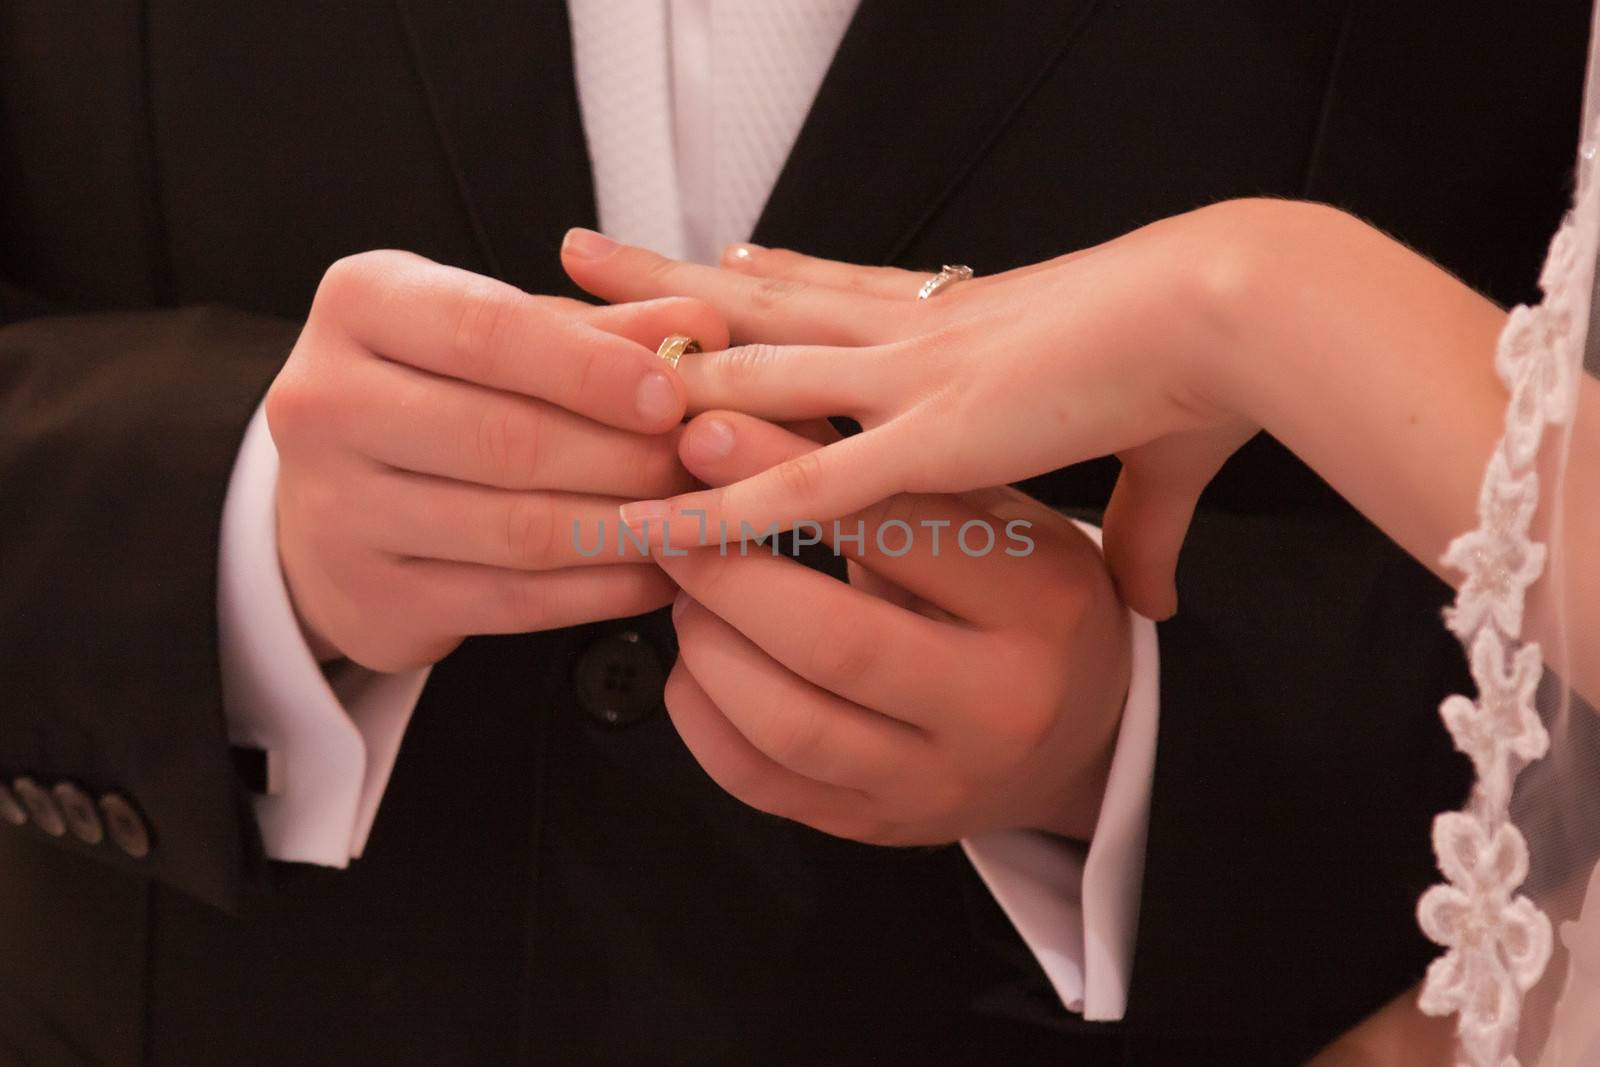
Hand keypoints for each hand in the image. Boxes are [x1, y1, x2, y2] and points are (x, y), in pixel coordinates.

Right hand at [265, 250, 725, 670]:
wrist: (334, 495)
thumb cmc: (439, 392)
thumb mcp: (507, 334)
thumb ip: (602, 327)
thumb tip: (701, 323)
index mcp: (359, 305)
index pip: (487, 331)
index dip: (592, 368)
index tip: (671, 394)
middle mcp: (324, 403)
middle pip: (506, 438)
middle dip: (623, 455)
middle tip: (696, 464)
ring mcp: (337, 510)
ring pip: (517, 529)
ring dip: (624, 527)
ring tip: (690, 517)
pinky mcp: (372, 597)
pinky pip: (514, 601)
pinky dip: (602, 590)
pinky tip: (656, 572)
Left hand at [560, 206, 1286, 617]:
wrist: (1244, 315)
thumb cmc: (1203, 371)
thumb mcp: (1158, 457)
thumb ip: (1141, 525)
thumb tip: (1159, 594)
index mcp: (961, 330)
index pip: (837, 293)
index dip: (768, 279)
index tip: (709, 262)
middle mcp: (917, 344)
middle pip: (761, 307)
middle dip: (666, 287)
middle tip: (581, 256)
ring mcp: (917, 386)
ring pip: (758, 379)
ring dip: (666, 374)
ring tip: (572, 348)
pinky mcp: (938, 445)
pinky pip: (812, 490)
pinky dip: (734, 507)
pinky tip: (667, 523)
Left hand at [657, 410, 1130, 843]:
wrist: (1081, 740)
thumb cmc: (1028, 605)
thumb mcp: (998, 526)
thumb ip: (888, 480)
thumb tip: (747, 419)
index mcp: (1040, 605)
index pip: (900, 532)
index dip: (787, 480)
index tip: (707, 437)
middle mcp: (999, 707)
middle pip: (837, 643)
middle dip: (731, 575)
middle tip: (673, 527)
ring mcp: (936, 782)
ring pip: (788, 725)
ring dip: (709, 649)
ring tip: (688, 596)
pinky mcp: (878, 825)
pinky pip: (762, 782)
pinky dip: (703, 717)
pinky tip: (695, 666)